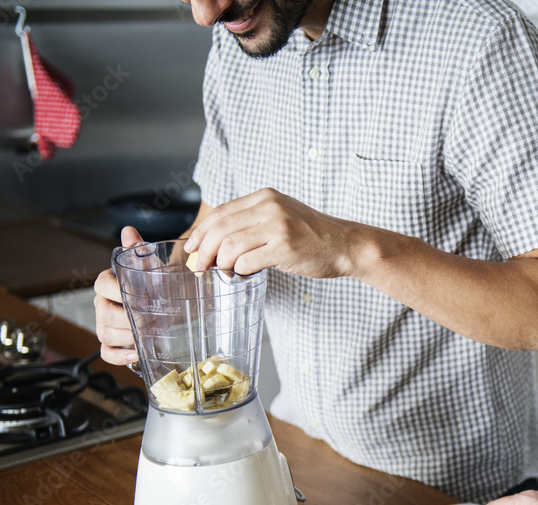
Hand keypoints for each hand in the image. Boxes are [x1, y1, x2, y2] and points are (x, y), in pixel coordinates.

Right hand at [93, 226, 143, 365]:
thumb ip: (137, 250)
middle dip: (128, 320)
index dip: (119, 293)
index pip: (102, 286)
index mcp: (107, 283)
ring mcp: (104, 323)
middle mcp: (102, 304)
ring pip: (105, 333)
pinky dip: (119, 356)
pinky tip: (136, 353)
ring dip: (127, 337)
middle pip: (104, 314)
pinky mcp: (110, 342)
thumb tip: (128, 231)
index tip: (142, 297)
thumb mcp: (148, 266)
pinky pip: (106, 352)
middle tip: (151, 320)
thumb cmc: (151, 283)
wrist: (162, 300)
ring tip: (147, 334)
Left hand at [183, 188, 359, 277]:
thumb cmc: (313, 235)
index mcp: (265, 197)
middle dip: (203, 251)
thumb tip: (216, 242)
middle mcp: (270, 207)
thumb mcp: (282, 215)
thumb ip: (253, 221)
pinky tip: (241, 274)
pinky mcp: (285, 248)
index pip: (221, 212)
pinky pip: (247, 262)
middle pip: (221, 229)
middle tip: (199, 266)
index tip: (191, 248)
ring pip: (230, 246)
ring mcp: (278, 227)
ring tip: (223, 272)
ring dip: (220, 263)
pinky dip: (238, 271)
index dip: (201, 232)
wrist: (346, 244)